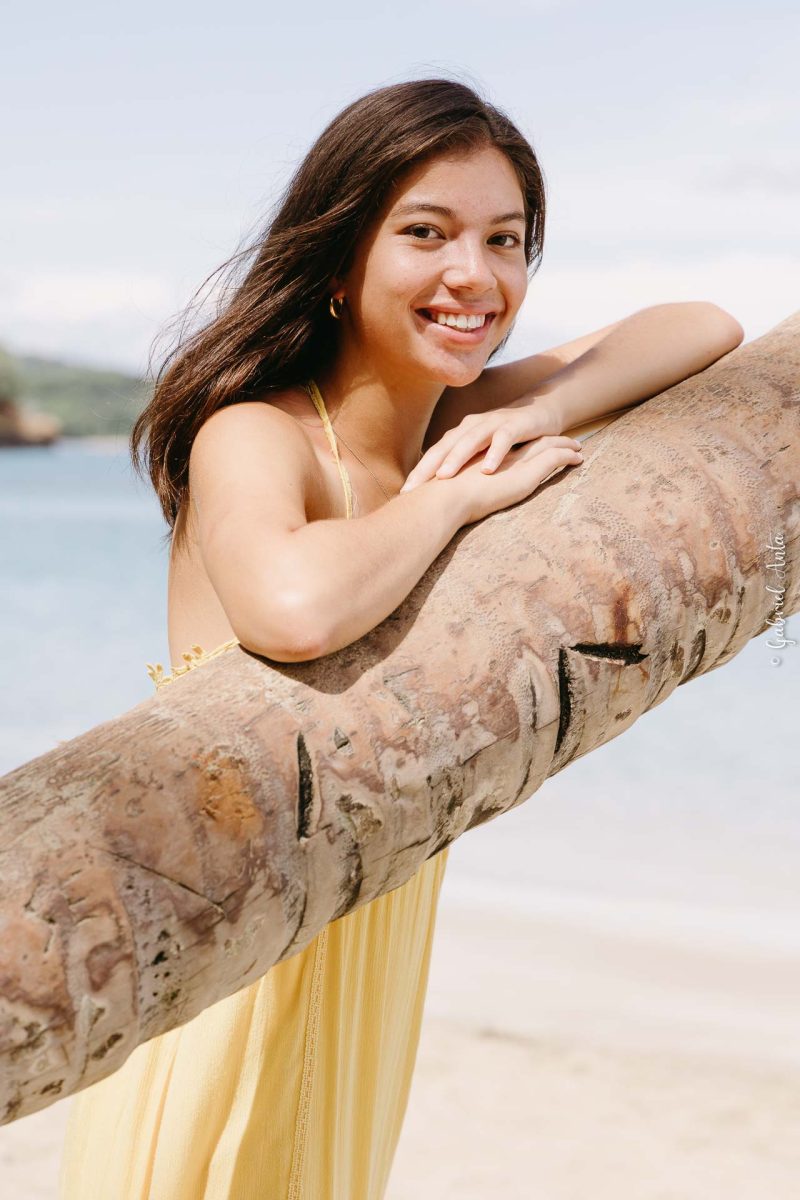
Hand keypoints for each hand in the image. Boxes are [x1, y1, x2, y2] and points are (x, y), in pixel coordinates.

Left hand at [401, 397, 567, 492]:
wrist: (541, 414)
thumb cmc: (507, 440)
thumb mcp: (481, 453)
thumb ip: (463, 467)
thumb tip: (437, 492)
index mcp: (461, 434)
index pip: (435, 454)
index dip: (419, 472)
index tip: (404, 493)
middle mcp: (472, 426)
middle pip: (446, 446)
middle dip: (428, 466)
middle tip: (413, 486)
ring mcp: (493, 423)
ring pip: (471, 440)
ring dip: (457, 457)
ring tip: (444, 476)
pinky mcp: (515, 424)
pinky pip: (504, 439)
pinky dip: (495, 453)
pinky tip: (488, 470)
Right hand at [437, 434, 585, 526]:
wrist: (443, 499)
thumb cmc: (440, 502)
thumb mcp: (450, 491)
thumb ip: (456, 489)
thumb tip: (447, 500)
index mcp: (482, 454)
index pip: (508, 443)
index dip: (522, 443)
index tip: (534, 444)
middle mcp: (500, 451)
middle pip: (529, 439)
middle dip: (547, 437)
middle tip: (563, 437)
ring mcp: (513, 459)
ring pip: (545, 444)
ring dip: (562, 443)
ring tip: (577, 446)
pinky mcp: (525, 471)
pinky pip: (553, 457)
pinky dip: (567, 455)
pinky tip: (579, 458)